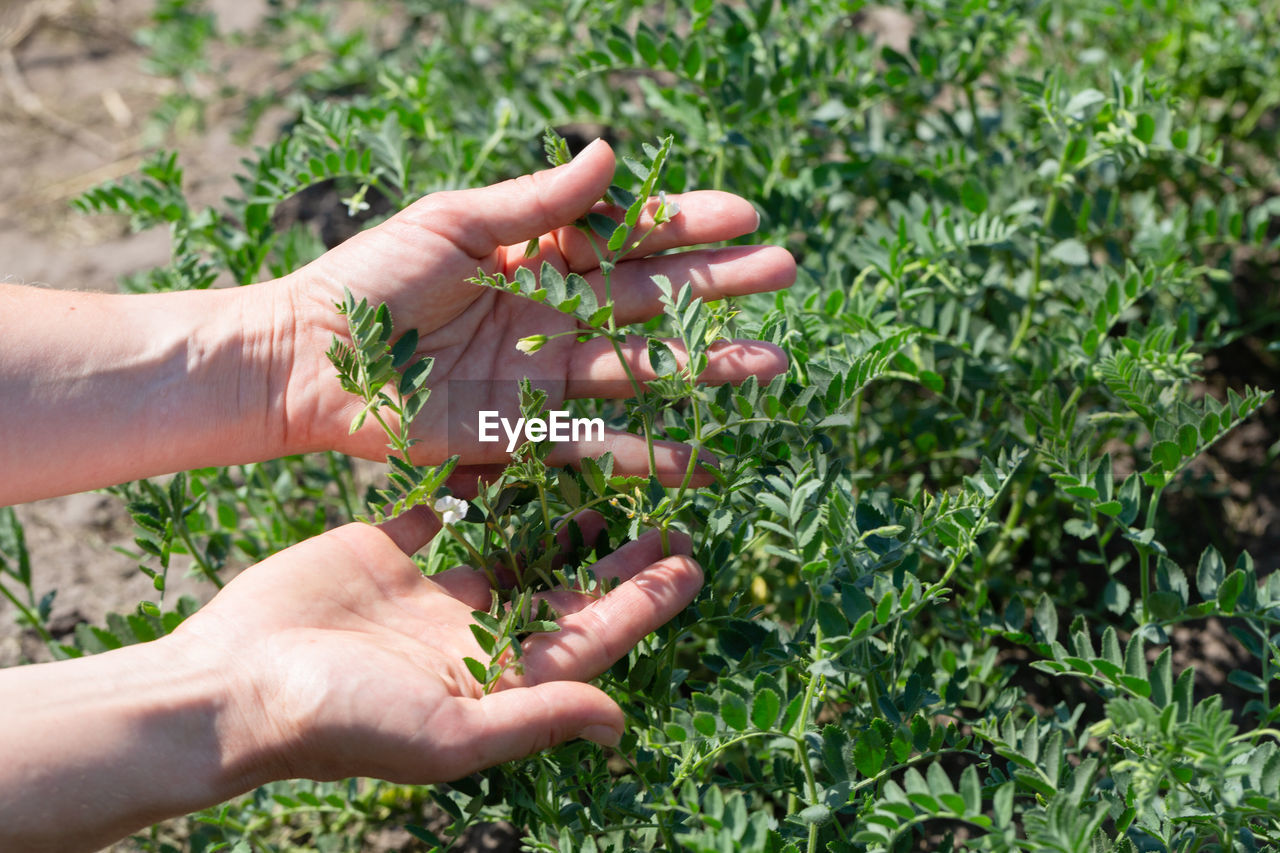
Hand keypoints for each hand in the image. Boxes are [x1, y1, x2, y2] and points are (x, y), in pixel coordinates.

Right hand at [172, 509, 701, 782]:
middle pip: (564, 587)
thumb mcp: (449, 732)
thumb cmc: (339, 721)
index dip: (644, 601)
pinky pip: (450, 506)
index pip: (591, 635)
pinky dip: (485, 480)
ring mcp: (429, 588)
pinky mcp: (388, 545)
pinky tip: (526, 445)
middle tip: (673, 517)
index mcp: (495, 676)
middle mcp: (472, 632)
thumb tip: (621, 723)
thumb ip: (536, 716)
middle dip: (618, 557)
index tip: (693, 563)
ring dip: (562, 514)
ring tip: (613, 475)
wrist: (231, 685)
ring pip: (515, 541)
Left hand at [274, 139, 794, 480]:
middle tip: (784, 272)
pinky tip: (706, 456)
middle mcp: (551, 313)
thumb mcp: (453, 223)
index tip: (743, 213)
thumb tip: (611, 153)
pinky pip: (601, 444)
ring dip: (709, 364)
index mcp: (535, 253)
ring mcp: (544, 376)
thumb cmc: (368, 278)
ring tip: (772, 360)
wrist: (309, 360)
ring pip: (645, 369)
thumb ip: (535, 201)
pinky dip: (652, 455)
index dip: (685, 225)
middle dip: (718, 287)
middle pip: (651, 300)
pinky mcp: (526, 433)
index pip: (627, 235)